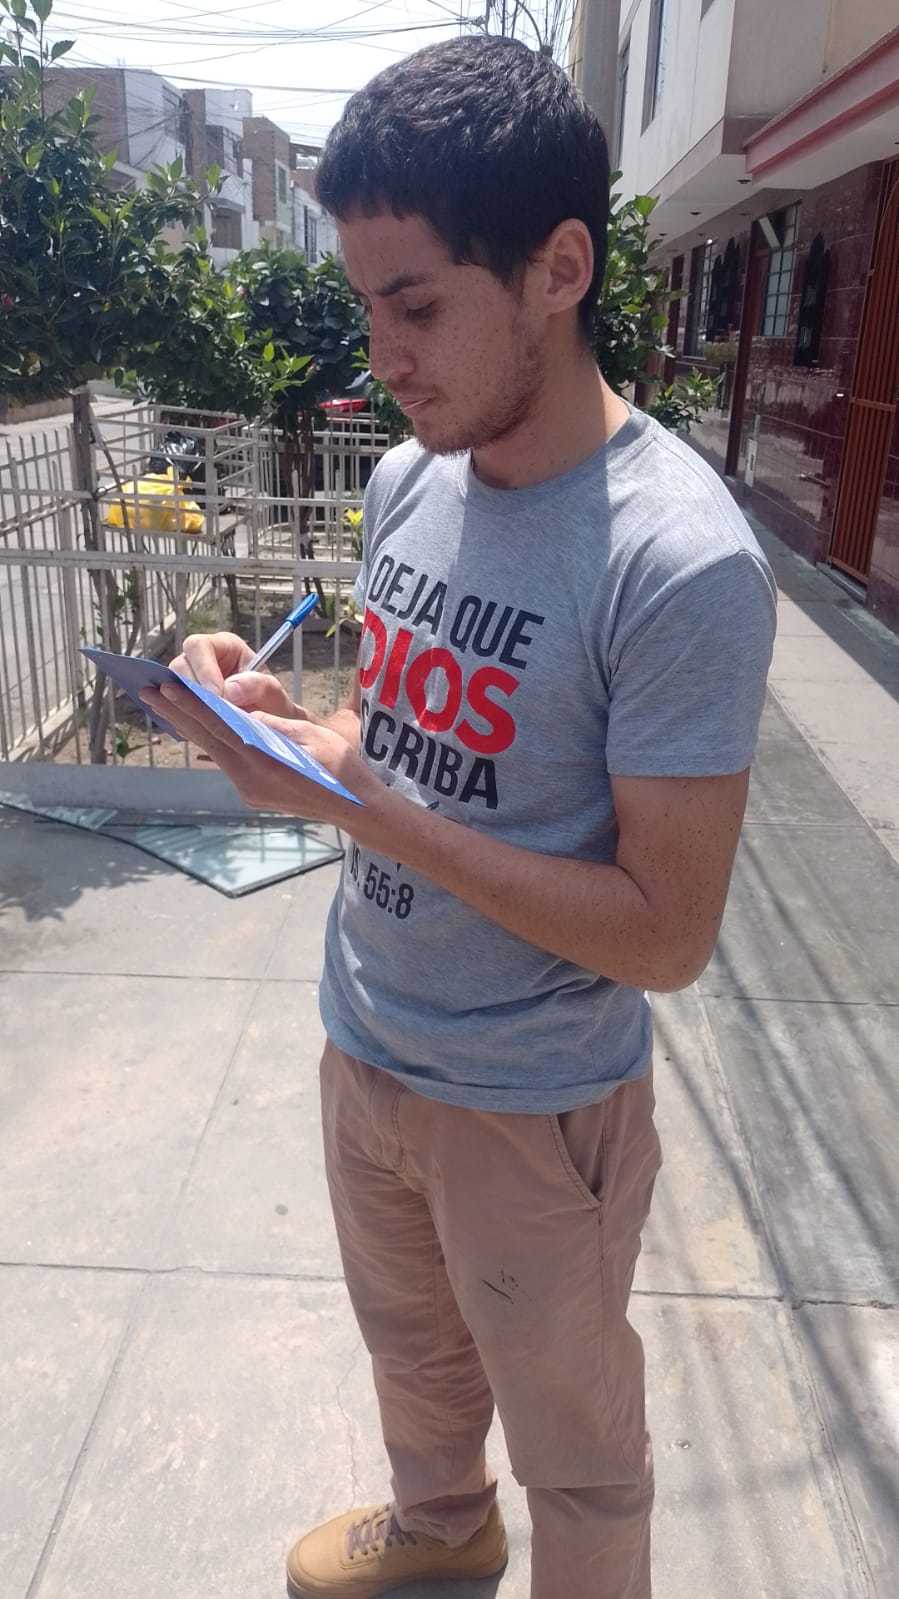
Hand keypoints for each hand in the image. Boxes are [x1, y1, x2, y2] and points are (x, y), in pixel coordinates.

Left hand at [139, 679, 390, 842]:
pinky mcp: (251, 794)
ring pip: (213, 750)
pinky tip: (200, 729)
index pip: (218, 726)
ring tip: (165, 706)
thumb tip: (241, 710)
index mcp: (262, 760)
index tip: (166, 688)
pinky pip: (226, 762)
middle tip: (147, 691)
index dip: (191, 705)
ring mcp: (248, 789)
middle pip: (206, 738)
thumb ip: (274, 725)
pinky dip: (210, 742)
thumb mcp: (311, 737)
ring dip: (189, 727)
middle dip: (177, 713)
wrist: (355, 808)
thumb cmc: (340, 765)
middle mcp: (249, 778)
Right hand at [171, 630, 321, 723]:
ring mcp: (190, 682)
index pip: (200, 647)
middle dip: (190, 691)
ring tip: (202, 725)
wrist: (270, 725)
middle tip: (207, 713)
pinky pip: (171, 709)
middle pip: (178, 666)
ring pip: (170, 689)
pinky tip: (195, 734)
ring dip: (182, 707)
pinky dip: (180, 721)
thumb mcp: (275, 694)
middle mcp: (202, 660)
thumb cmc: (273, 703)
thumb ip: (258, 686)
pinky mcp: (184, 703)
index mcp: (224, 646)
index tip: (216, 695)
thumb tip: (230, 690)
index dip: (203, 669)